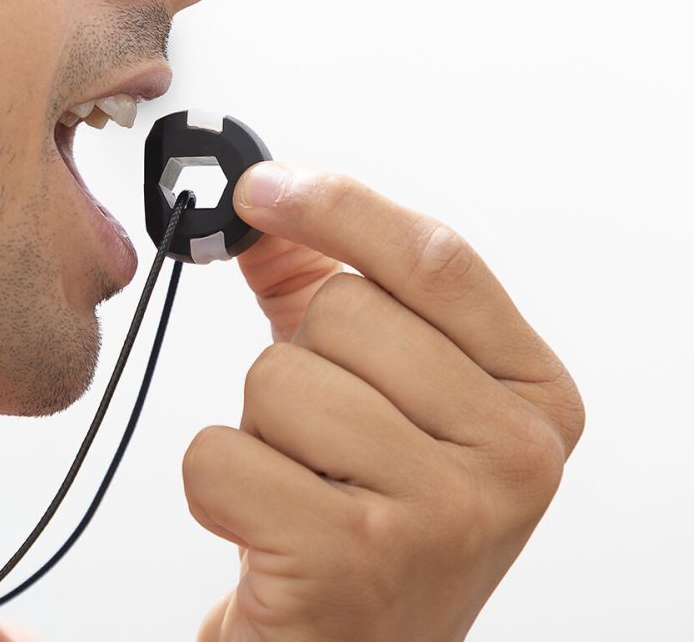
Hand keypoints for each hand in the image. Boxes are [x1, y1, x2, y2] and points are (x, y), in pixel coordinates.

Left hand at [183, 162, 585, 641]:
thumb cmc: (363, 504)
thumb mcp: (376, 383)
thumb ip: (323, 279)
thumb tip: (263, 202)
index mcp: (534, 394)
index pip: (435, 257)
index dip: (338, 205)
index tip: (260, 187)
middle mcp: (515, 455)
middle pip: (343, 311)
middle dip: (301, 361)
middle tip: (325, 436)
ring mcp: (443, 513)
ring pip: (278, 379)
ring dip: (261, 429)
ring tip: (305, 485)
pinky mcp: (353, 562)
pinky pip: (220, 456)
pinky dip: (217, 484)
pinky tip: (268, 527)